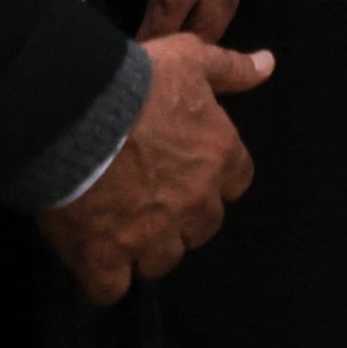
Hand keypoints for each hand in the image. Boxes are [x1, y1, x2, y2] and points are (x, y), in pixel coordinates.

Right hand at [32, 34, 272, 304]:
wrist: (77, 111)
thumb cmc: (138, 81)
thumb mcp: (191, 58)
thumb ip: (232, 68)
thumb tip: (269, 64)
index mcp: (220, 157)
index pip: (236, 184)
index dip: (212, 180)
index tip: (186, 171)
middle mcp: (194, 203)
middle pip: (201, 229)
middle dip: (182, 219)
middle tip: (149, 200)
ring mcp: (152, 236)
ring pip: (161, 261)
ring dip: (145, 250)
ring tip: (118, 230)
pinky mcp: (106, 257)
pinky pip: (111, 289)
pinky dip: (103, 280)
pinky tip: (92, 261)